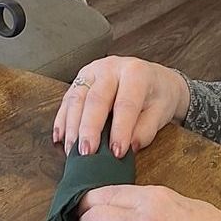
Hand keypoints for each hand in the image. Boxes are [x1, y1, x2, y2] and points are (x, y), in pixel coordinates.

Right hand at [53, 54, 190, 157]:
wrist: (154, 79)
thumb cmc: (157, 96)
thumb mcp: (160, 112)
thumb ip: (146, 130)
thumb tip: (130, 147)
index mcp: (135, 73)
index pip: (125, 104)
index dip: (120, 130)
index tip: (116, 153)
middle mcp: (110, 67)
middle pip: (95, 99)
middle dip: (89, 128)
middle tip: (87, 153)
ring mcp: (92, 71)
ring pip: (76, 98)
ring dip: (72, 126)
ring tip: (72, 151)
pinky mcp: (80, 78)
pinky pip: (67, 99)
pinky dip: (62, 120)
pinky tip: (60, 137)